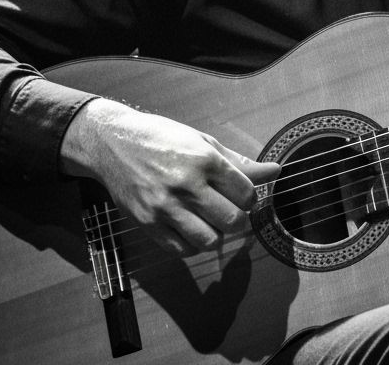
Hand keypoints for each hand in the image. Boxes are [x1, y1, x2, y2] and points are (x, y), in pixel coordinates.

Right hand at [60, 97, 281, 254]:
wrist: (112, 144)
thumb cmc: (161, 139)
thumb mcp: (203, 142)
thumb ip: (239, 162)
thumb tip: (275, 171)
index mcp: (205, 160)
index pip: (246, 194)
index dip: (250, 198)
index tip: (242, 196)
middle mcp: (186, 185)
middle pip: (232, 221)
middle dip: (238, 220)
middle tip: (230, 211)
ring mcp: (165, 207)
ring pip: (210, 240)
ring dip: (216, 234)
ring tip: (210, 220)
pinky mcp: (147, 223)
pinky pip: (181, 249)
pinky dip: (192, 244)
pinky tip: (190, 228)